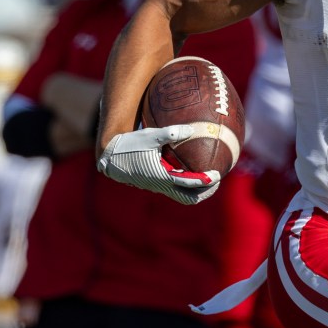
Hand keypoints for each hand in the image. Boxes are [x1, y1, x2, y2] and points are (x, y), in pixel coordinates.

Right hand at [98, 126, 221, 204]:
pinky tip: (190, 170)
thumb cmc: (130, 144)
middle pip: (189, 198)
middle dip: (204, 193)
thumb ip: (171, 132)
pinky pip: (174, 189)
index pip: (190, 184)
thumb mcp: (151, 135)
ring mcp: (158, 186)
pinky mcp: (154, 183)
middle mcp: (161, 186)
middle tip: (216, 182)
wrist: (110, 156)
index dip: (206, 181)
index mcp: (163, 177)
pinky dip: (186, 185)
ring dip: (196, 191)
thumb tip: (192, 129)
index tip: (218, 175)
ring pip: (181, 196)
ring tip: (208, 180)